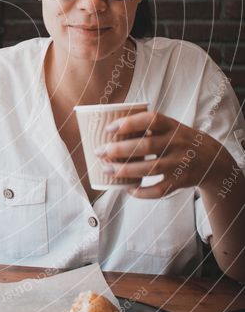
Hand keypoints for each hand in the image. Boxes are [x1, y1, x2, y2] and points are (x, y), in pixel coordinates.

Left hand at [94, 110, 220, 198]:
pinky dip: (142, 192)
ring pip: (150, 169)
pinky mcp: (180, 181)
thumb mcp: (170, 127)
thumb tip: (110, 128)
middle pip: (145, 146)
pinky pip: (159, 190)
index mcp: (172, 126)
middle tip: (100, 152)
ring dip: (125, 171)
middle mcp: (177, 143)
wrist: (212, 159)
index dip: (128, 123)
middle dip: (119, 150)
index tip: (109, 129)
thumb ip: (147, 126)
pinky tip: (128, 189)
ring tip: (107, 170)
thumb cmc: (180, 140)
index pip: (150, 120)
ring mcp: (179, 164)